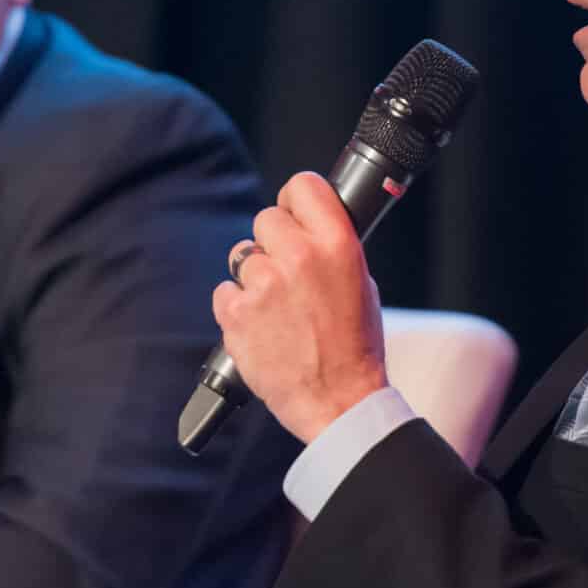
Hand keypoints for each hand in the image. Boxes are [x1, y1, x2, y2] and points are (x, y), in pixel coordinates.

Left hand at [211, 171, 389, 442]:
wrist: (338, 401)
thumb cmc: (354, 348)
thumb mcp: (362, 284)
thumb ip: (331, 249)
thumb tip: (307, 227)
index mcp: (337, 244)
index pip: (303, 186)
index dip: (295, 201)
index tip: (293, 214)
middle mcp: (300, 257)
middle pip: (266, 219)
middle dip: (272, 243)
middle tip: (286, 274)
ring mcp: (264, 284)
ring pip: (241, 256)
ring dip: (253, 277)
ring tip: (276, 309)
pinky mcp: (237, 313)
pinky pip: (225, 292)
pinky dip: (237, 308)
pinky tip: (262, 327)